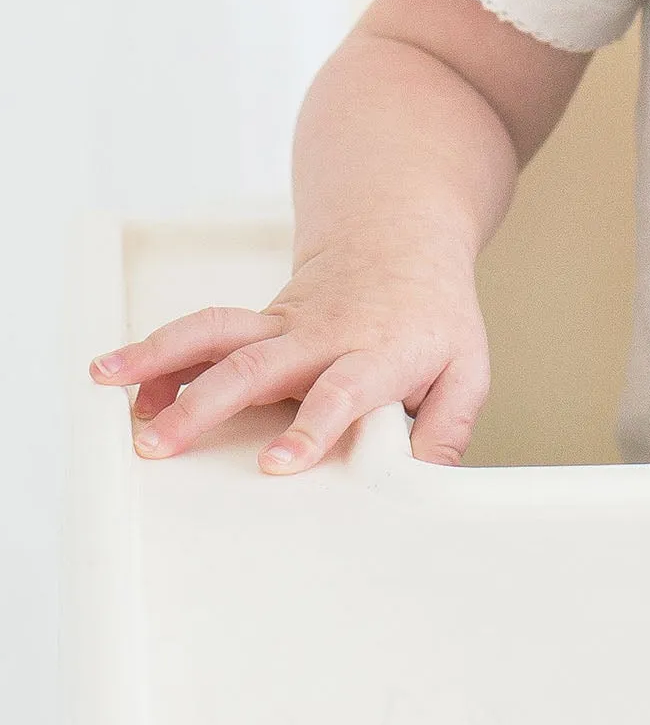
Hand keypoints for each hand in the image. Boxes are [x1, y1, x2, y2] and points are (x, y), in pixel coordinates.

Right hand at [85, 226, 490, 472]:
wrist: (403, 240)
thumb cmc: (433, 314)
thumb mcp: (466, 367)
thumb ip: (448, 426)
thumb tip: (423, 484)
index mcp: (380, 352)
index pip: (343, 390)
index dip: (312, 426)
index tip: (277, 463)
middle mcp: (324, 336)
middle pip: (259, 366)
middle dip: (204, 404)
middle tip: (158, 442)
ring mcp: (285, 327)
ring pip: (218, 333)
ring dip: (160, 356)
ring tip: (108, 380)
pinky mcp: (259, 323)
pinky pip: (206, 334)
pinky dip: (162, 355)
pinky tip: (123, 382)